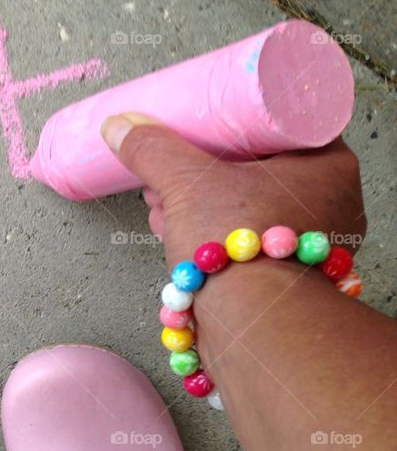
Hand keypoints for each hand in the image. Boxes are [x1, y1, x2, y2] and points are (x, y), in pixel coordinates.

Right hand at [99, 113, 365, 269]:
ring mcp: (316, 246)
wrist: (252, 324)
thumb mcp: (185, 184)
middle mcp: (334, 203)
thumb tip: (116, 125)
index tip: (199, 130)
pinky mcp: (292, 279)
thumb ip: (152, 150)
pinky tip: (179, 235)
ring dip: (206, 205)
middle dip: (208, 172)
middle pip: (261, 170)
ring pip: (252, 209)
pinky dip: (216, 237)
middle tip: (172, 169)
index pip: (280, 126)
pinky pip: (250, 244)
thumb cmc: (236, 244)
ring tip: (164, 204)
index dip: (233, 126)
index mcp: (328, 164)